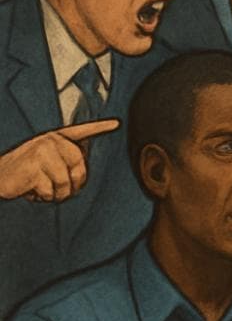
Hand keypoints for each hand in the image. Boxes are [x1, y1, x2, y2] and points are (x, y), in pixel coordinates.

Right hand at [0, 119, 117, 201]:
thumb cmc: (26, 175)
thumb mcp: (47, 164)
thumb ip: (65, 162)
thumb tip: (83, 173)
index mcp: (54, 138)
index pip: (80, 131)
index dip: (99, 127)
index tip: (116, 124)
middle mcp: (49, 140)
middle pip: (80, 167)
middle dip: (73, 185)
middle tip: (57, 190)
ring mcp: (41, 152)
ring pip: (66, 182)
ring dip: (57, 194)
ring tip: (42, 189)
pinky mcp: (33, 167)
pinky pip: (52, 190)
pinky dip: (44, 197)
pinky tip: (32, 191)